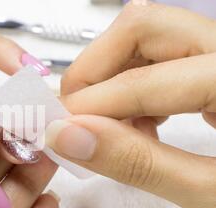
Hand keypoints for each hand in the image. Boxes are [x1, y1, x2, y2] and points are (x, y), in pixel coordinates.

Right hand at [47, 1, 215, 207]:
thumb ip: (139, 163)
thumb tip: (72, 137)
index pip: (146, 79)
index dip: (92, 106)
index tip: (58, 129)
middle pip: (146, 27)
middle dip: (96, 68)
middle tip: (74, 113)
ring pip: (152, 37)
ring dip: (114, 76)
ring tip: (107, 125)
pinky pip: (165, 56)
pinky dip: (135, 85)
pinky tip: (137, 123)